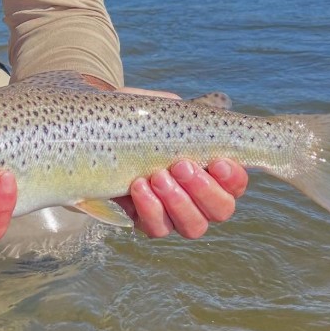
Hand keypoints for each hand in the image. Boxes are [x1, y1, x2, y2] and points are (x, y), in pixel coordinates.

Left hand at [113, 85, 247, 237]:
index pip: (235, 184)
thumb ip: (190, 109)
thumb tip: (221, 102)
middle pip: (220, 211)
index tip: (219, 161)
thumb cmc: (136, 119)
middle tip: (181, 165)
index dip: (233, 178)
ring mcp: (172, 213)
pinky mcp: (144, 221)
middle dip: (203, 190)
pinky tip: (138, 185)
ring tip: (158, 175)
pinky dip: (149, 209)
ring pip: (192, 226)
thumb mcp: (163, 110)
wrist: (93, 130)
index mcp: (210, 171)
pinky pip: (155, 228)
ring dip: (178, 202)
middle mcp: (197, 198)